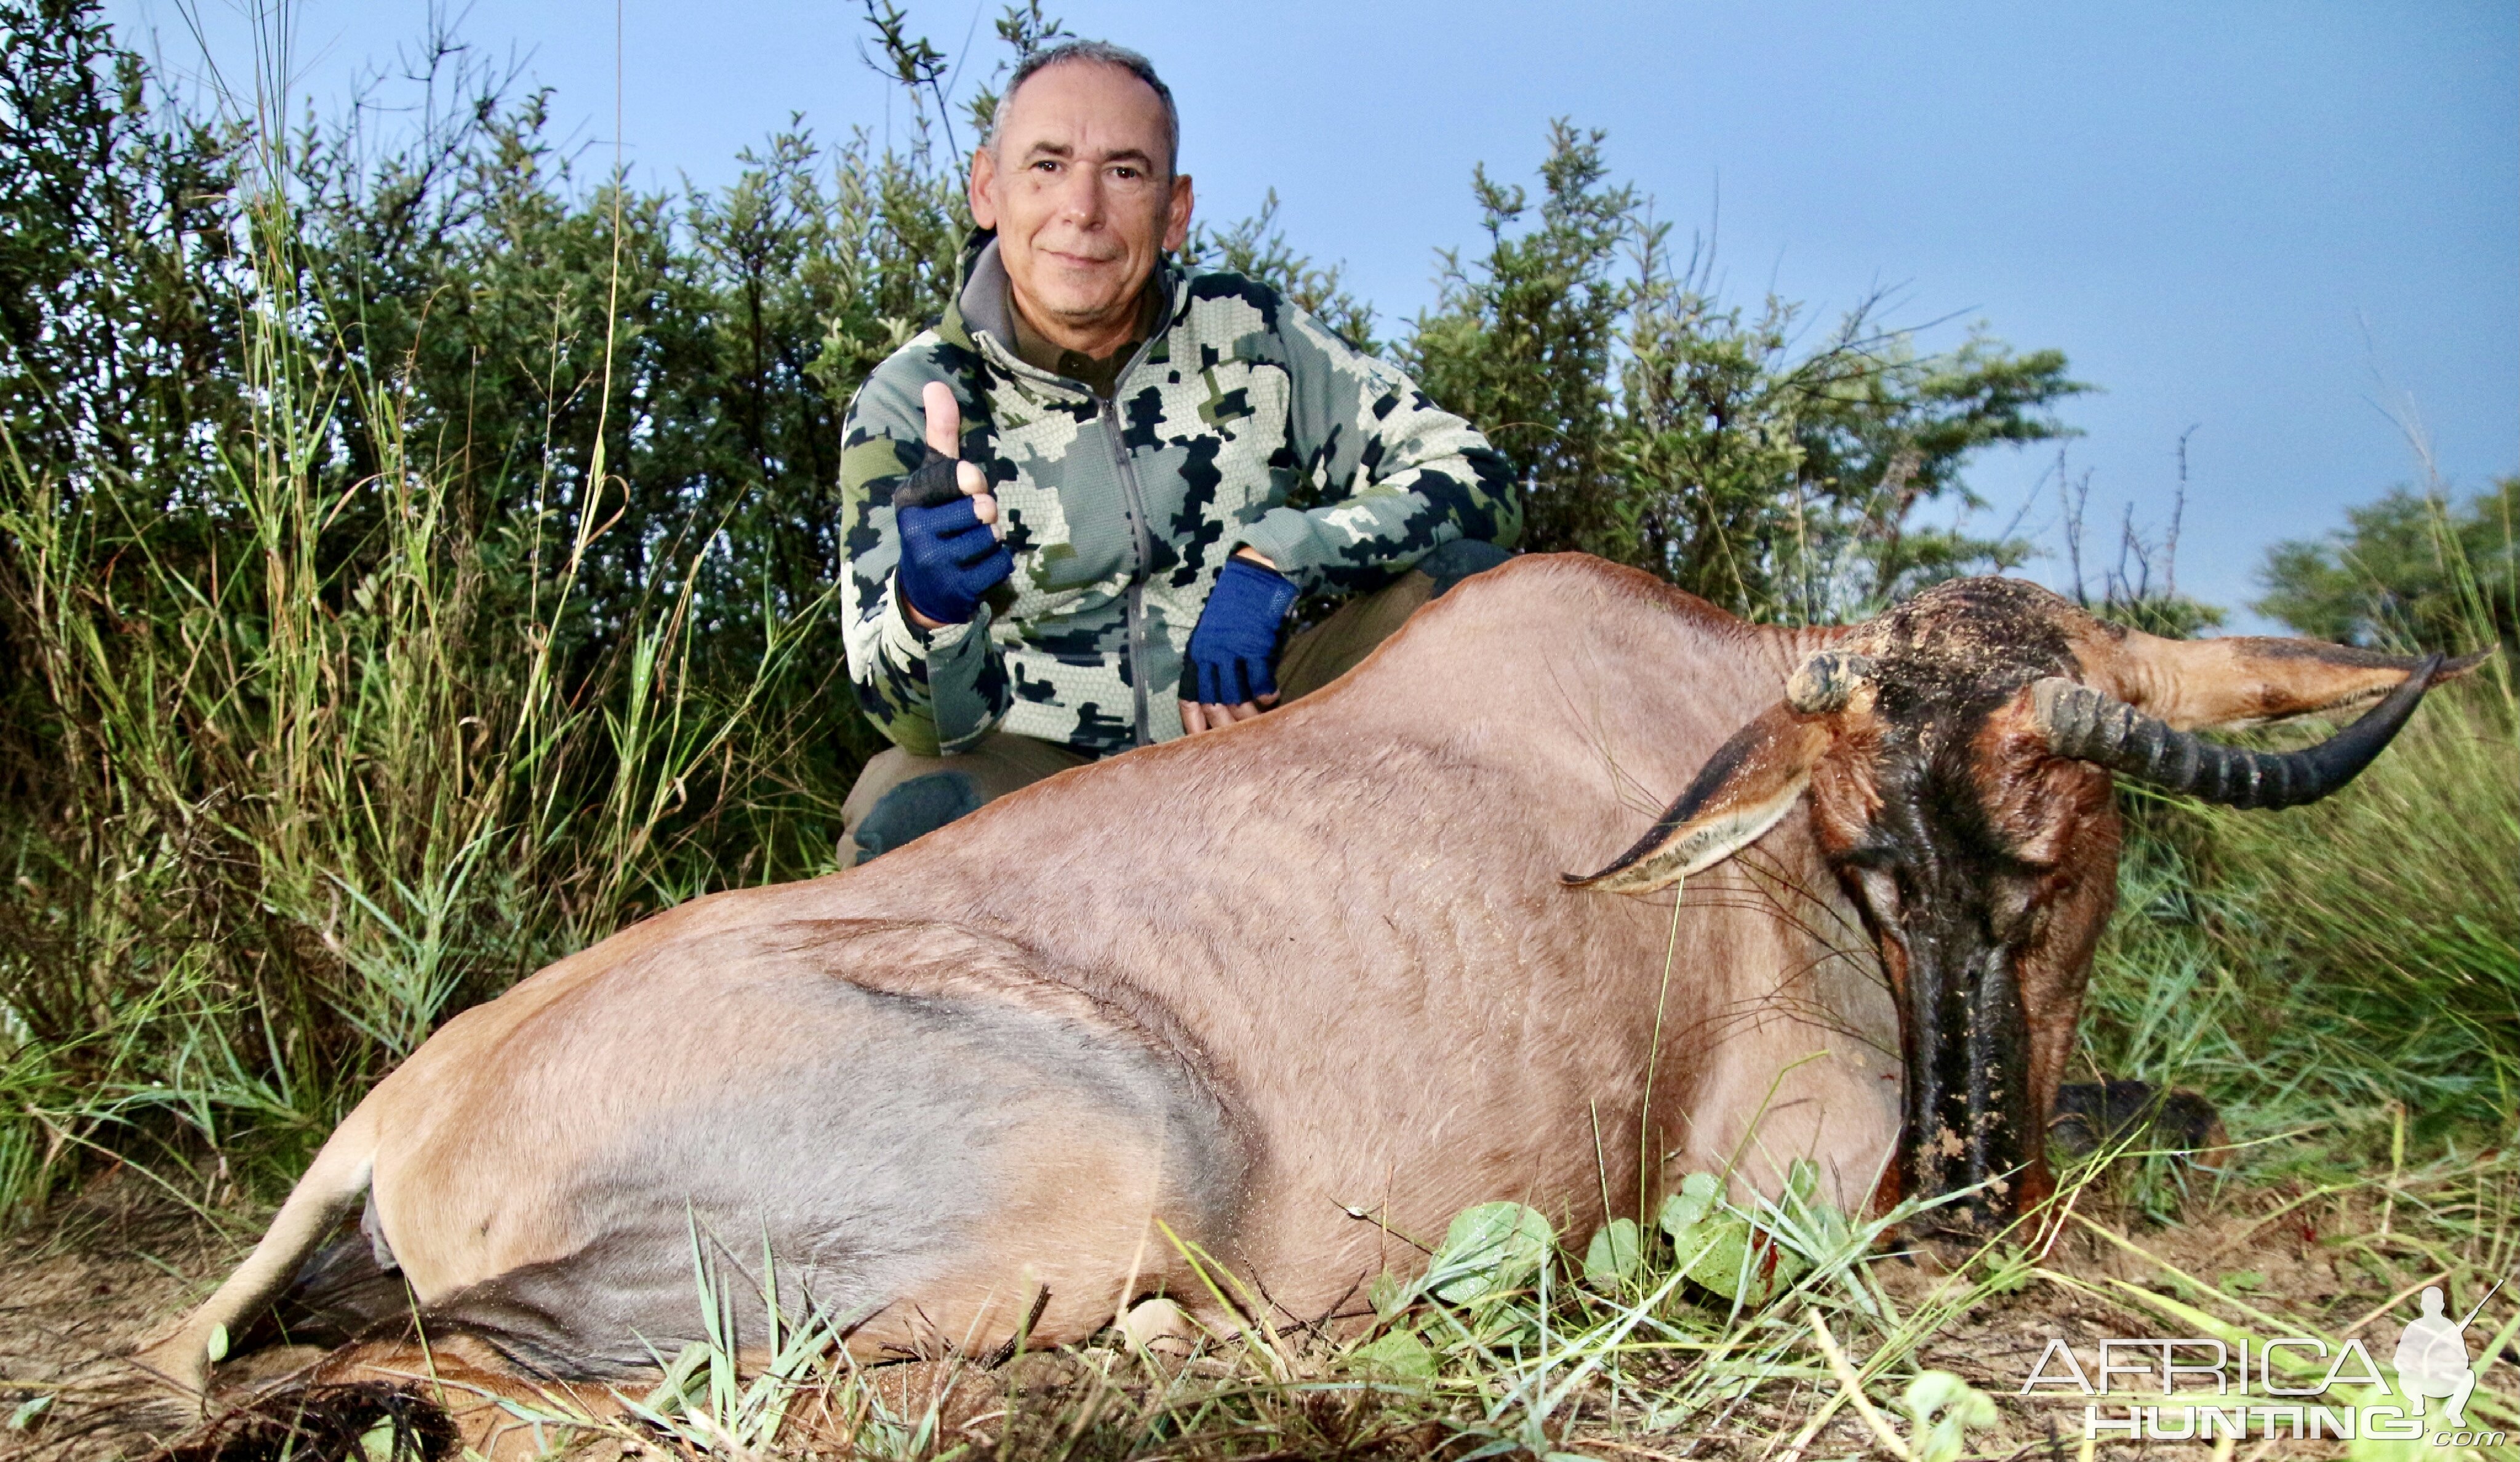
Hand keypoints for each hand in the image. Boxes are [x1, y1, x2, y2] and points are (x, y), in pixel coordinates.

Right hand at [894, 382, 1008, 627]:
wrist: (926, 589)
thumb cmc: (936, 519)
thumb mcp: (933, 477)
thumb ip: (939, 433)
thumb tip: (935, 384)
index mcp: (909, 500)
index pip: (953, 476)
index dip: (971, 479)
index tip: (972, 482)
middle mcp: (914, 532)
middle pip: (980, 508)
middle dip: (985, 513)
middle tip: (970, 520)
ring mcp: (934, 564)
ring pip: (992, 536)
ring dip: (992, 538)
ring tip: (970, 543)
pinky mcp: (955, 590)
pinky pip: (1000, 564)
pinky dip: (997, 563)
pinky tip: (976, 566)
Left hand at [1178, 552, 1294, 733]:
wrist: (1256, 573)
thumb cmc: (1239, 605)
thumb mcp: (1216, 635)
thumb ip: (1217, 665)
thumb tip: (1225, 700)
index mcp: (1197, 654)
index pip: (1189, 700)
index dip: (1194, 726)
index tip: (1202, 746)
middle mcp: (1210, 655)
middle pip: (1214, 705)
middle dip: (1227, 728)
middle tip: (1240, 742)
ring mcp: (1231, 651)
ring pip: (1238, 699)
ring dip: (1250, 717)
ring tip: (1261, 726)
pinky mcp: (1254, 646)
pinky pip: (1259, 682)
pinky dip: (1266, 696)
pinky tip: (1274, 700)